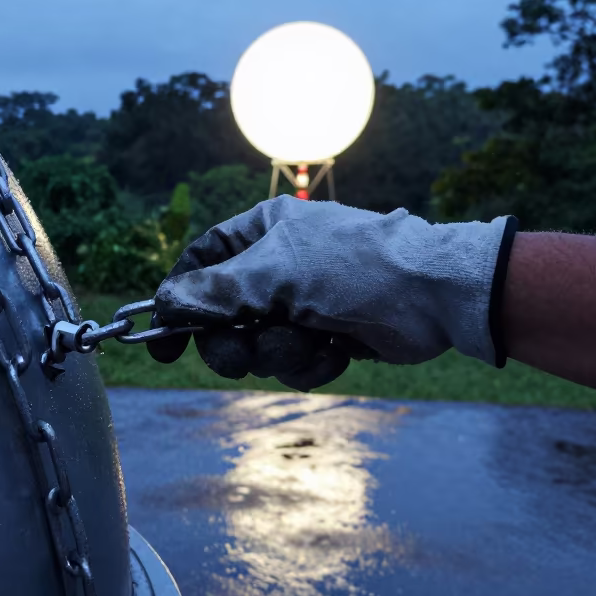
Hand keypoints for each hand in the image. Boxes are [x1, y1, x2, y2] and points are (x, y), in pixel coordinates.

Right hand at [146, 196, 517, 390]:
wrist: (434, 296)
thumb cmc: (355, 267)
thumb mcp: (275, 273)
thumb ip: (214, 290)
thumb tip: (165, 301)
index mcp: (262, 232)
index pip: (201, 264)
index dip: (178, 300)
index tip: (162, 340)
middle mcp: (277, 265)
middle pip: (222, 316)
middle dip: (235, 342)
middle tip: (245, 350)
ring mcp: (302, 302)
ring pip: (257, 346)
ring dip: (280, 354)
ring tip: (312, 341)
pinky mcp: (326, 335)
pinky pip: (292, 362)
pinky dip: (310, 363)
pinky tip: (337, 351)